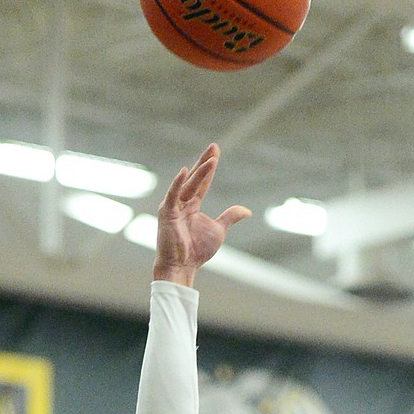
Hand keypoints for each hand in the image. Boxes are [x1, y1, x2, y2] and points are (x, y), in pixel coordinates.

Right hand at [154, 145, 251, 286]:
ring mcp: (173, 206)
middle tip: (214, 147)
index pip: (203, 182)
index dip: (209, 167)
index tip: (216, 152)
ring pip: (188, 184)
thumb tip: (247, 210)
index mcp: (192, 204)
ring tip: (211, 160)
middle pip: (195, 178)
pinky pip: (172, 195)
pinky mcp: (166, 213)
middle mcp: (182, 202)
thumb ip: (230, 217)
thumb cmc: (197, 251)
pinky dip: (178, 183)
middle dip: (205, 162)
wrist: (183, 266)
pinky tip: (185, 171)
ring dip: (200, 172)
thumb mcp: (219, 230)